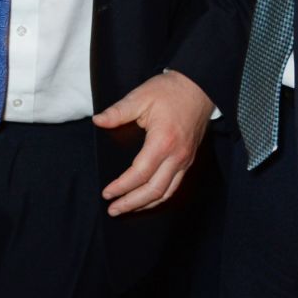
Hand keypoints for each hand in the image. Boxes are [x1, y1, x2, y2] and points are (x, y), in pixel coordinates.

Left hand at [94, 70, 212, 215]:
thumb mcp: (140, 97)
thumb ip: (118, 112)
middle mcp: (177, 156)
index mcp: (162, 142)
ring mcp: (185, 160)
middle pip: (153, 191)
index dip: (121, 187)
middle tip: (113, 210)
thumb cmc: (170, 91)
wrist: (199, 87)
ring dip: (146, 204)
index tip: (107, 193)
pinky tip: (147, 198)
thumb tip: (98, 121)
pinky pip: (175, 185)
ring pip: (166, 192)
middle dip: (131, 203)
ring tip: (127, 209)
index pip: (139, 174)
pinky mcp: (189, 159)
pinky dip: (159, 196)